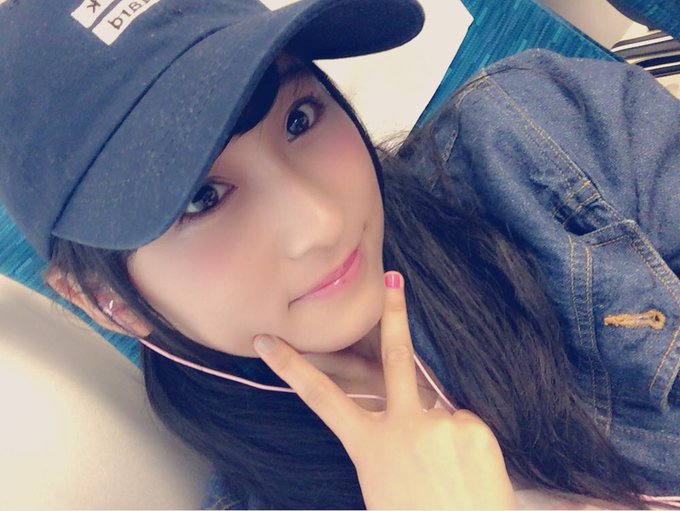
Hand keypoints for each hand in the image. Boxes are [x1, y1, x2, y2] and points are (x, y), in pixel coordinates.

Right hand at [254, 272, 515, 509]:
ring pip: (437, 409)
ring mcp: (441, 423)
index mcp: (370, 445)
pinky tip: (466, 472)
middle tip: (394, 279)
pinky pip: (463, 424)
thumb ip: (389, 441)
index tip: (268, 340)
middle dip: (394, 315)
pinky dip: (461, 441)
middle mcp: (404, 425)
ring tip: (447, 472)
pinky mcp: (473, 427)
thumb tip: (409, 411)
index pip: (321, 398)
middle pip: (396, 356)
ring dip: (438, 430)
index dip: (291, 367)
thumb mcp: (381, 483)